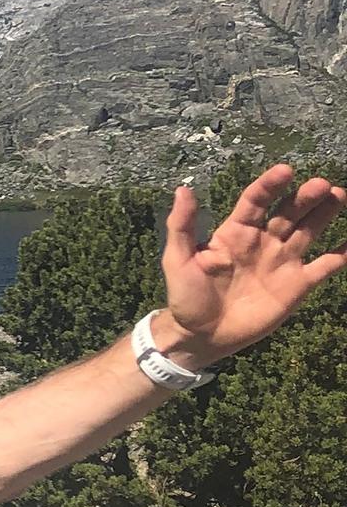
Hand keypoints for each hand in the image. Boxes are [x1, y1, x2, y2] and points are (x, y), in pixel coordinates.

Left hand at [159, 165, 346, 363]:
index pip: (256, 200)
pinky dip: (340, 256)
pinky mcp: (297, 285)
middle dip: (305, 197)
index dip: (270, 185)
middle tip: (322, 185)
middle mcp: (263, 241)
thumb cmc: (186, 296)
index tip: (285, 171)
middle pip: (288, 212)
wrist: (201, 335)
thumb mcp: (177, 259)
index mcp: (236, 231)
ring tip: (339, 195)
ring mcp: (282, 261)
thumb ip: (181, 225)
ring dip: (324, 213)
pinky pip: (324, 267)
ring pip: (309, 230)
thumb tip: (184, 189)